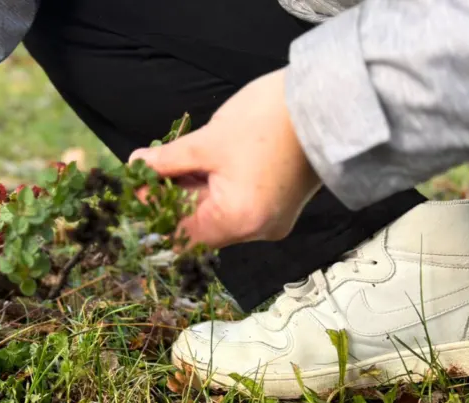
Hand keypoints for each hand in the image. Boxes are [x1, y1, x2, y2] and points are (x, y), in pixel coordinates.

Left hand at [129, 68, 322, 249]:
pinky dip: (213, 188)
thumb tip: (138, 166)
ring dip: (190, 192)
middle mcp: (258, 229)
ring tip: (172, 163)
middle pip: (198, 227)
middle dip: (170, 199)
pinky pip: (236, 205)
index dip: (154, 213)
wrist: (330, 100)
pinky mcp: (277, 203)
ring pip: (216, 215)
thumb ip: (167, 161)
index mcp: (240, 220)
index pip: (181, 236)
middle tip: (149, 171)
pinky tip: (198, 164)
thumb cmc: (272, 119)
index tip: (137, 189)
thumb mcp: (207, 142)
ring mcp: (270, 218)